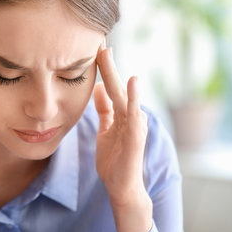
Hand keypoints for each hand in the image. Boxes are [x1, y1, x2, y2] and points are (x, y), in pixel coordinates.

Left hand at [94, 44, 151, 231]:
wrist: (122, 187)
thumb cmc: (115, 160)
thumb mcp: (106, 130)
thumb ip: (105, 110)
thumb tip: (98, 88)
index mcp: (121, 114)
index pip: (111, 87)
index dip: (103, 69)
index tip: (94, 48)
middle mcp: (130, 116)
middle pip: (116, 87)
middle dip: (107, 66)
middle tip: (100, 43)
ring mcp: (134, 126)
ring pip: (124, 97)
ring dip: (117, 75)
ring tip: (109, 55)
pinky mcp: (136, 137)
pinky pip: (134, 115)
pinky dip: (133, 98)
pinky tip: (133, 82)